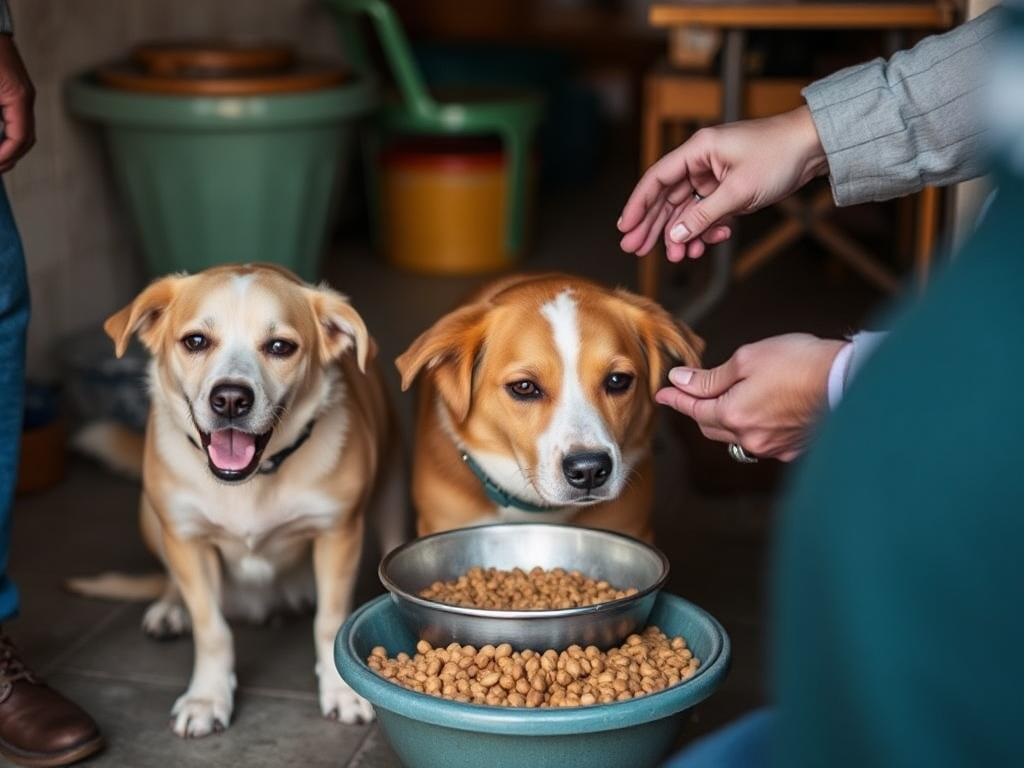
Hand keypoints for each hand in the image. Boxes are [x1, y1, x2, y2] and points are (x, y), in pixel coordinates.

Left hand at [0, 34, 34, 172]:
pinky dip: (5, 133)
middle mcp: (24, 97)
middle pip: (25, 139)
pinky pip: (14, 118)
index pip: (19, 138)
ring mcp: (20, 93)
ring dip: (8, 147)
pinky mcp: (11, 89)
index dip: (5, 156)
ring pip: (21, 130)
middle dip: (9, 157)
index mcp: (19, 97)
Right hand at [617, 106, 827, 261]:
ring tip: (676, 257)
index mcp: (698, 151)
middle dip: (653, 226)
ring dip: (680, 234)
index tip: (625, 228)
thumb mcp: (739, 191)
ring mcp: (715, 176)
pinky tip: (703, 246)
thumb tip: (674, 235)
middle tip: (636, 250)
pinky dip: (704, 230)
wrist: (815, 147)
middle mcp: (701, 161)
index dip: (638, 205)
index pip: (657, 179)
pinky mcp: (729, 188)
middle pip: (667, 197)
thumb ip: (703, 215)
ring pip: (687, 209)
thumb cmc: (779, 155)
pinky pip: (707, 213)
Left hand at [655, 334, 845, 461]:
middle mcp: (749, 438)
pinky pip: (762, 441)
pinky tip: (761, 412)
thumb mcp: (747, 359)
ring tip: (728, 399)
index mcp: (733, 415)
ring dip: (727, 419)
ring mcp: (772, 447)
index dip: (676, 399)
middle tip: (691, 392)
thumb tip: (682, 380)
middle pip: (711, 426)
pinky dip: (753, 427)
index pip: (693, 409)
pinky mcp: (793, 449)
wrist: (849, 378)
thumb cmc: (800, 363)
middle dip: (699, 409)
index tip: (663, 394)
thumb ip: (711, 376)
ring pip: (736, 436)